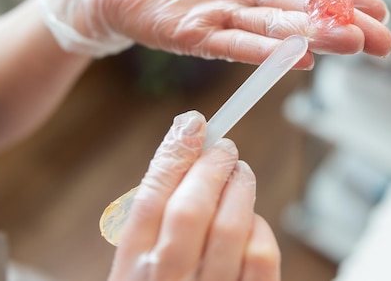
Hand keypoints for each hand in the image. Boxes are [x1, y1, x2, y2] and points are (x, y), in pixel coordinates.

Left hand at [38, 0, 390, 67]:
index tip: (380, 9)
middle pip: (302, 11)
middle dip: (344, 25)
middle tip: (383, 41)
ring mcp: (221, 16)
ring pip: (275, 29)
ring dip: (313, 38)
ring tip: (352, 45)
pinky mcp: (192, 34)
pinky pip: (233, 43)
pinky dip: (264, 51)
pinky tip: (296, 58)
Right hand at [108, 111, 279, 280]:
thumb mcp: (138, 274)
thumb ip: (154, 226)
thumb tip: (182, 154)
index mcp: (130, 276)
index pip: (149, 202)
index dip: (174, 155)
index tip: (192, 124)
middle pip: (189, 210)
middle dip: (210, 167)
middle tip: (224, 146)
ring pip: (231, 229)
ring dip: (240, 188)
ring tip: (240, 172)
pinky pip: (261, 260)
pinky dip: (259, 228)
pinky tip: (251, 219)